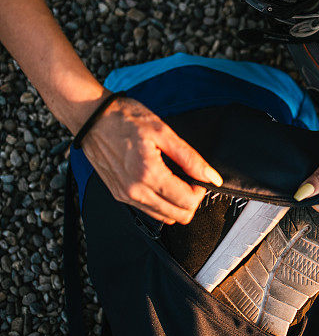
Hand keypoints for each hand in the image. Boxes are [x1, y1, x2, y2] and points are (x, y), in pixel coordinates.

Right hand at [80, 95, 222, 224]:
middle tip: (189, 179)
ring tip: (174, 179)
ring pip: (163, 218)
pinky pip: (147, 210)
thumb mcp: (163, 132)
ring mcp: (125, 195)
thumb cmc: (124, 119)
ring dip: (175, 203)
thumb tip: (211, 176)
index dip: (200, 190)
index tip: (199, 177)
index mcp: (147, 173)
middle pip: (178, 216)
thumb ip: (190, 158)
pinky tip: (160, 182)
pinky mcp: (119, 195)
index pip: (187, 202)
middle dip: (190, 200)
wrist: (92, 117)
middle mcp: (134, 190)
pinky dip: (160, 202)